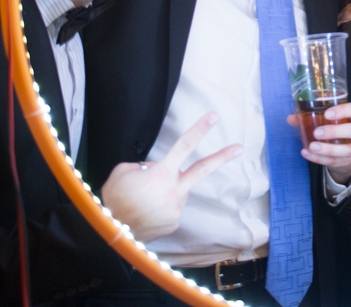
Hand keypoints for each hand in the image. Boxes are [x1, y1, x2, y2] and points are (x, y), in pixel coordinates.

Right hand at [101, 112, 242, 242]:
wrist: (112, 234)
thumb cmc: (114, 200)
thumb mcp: (123, 172)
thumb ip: (145, 166)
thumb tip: (157, 169)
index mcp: (162, 173)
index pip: (184, 145)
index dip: (199, 129)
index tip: (213, 117)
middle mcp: (174, 190)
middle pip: (203, 168)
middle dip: (223, 157)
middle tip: (239, 148)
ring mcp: (176, 208)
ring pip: (178, 190)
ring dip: (167, 189)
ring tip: (144, 198)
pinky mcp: (174, 222)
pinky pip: (171, 207)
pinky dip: (161, 205)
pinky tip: (147, 210)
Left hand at [287, 101, 350, 183]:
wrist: (344, 152)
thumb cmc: (335, 129)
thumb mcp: (326, 121)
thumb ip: (309, 118)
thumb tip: (291, 118)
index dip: (343, 110)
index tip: (327, 114)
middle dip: (334, 131)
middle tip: (316, 132)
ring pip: (348, 149)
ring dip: (328, 149)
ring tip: (312, 146)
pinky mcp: (349, 160)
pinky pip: (336, 161)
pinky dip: (320, 158)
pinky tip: (307, 154)